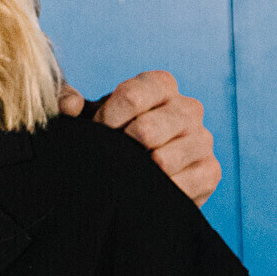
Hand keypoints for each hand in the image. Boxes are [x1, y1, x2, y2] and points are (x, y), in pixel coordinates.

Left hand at [65, 70, 219, 205]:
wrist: (131, 172)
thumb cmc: (106, 134)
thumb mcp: (84, 114)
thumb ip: (66, 101)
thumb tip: (69, 106)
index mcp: (160, 85)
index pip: (133, 95)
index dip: (107, 118)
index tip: (98, 130)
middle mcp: (188, 107)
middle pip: (148, 129)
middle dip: (120, 147)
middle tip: (111, 154)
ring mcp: (203, 139)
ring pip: (164, 159)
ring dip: (137, 170)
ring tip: (128, 170)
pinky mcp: (210, 170)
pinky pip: (182, 185)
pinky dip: (155, 190)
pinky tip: (145, 187)